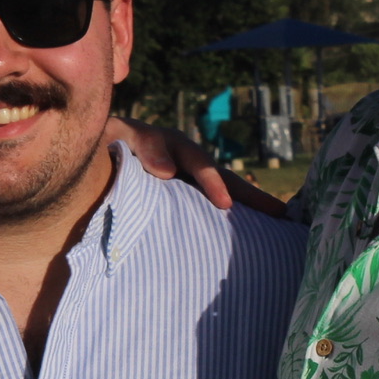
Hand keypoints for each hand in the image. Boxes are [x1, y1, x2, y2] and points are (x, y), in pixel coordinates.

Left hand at [106, 115, 289, 218]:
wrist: (98, 152)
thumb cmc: (107, 143)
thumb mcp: (119, 136)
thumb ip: (142, 147)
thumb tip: (168, 172)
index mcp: (175, 146)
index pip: (199, 163)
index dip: (212, 182)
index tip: (225, 203)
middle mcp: (189, 164)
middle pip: (224, 179)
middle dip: (251, 197)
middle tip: (279, 212)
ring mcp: (190, 183)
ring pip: (223, 195)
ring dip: (248, 210)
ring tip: (277, 226)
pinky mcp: (185, 200)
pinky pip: (208, 211)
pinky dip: (229, 222)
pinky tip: (245, 242)